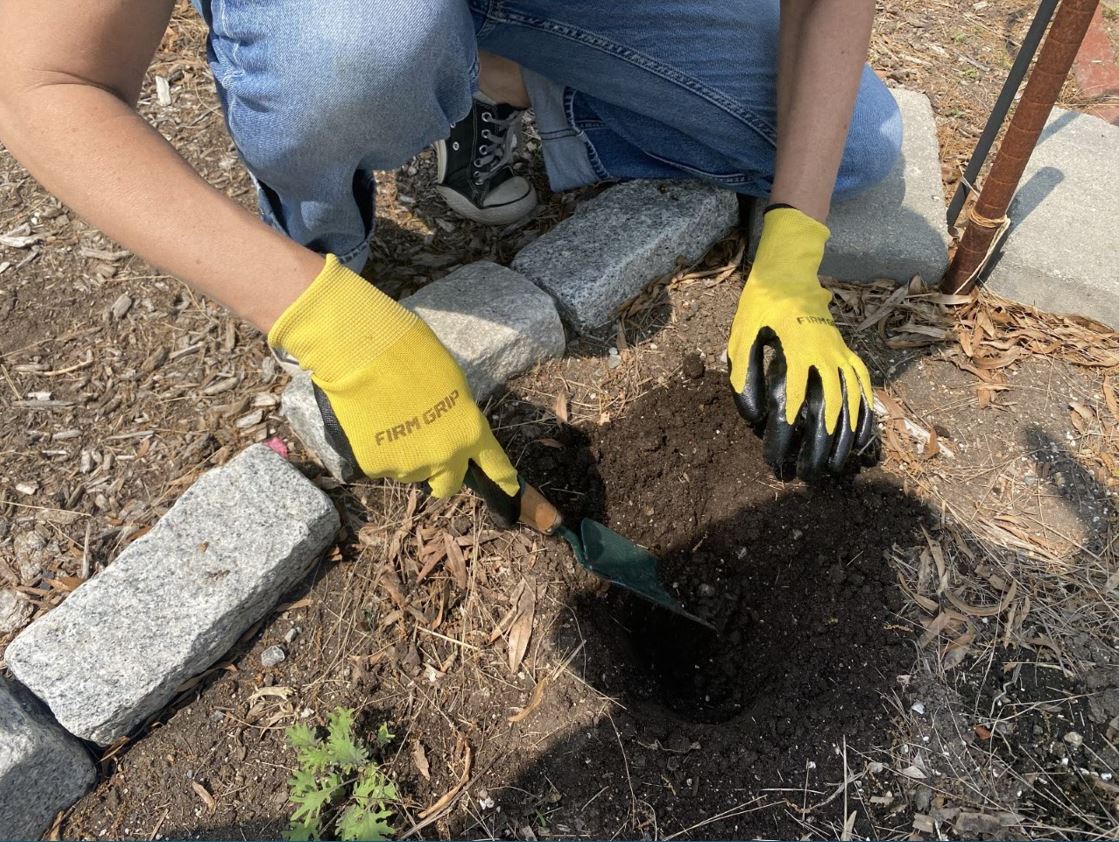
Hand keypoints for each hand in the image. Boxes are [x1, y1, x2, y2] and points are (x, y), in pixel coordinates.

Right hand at [268, 256, 518, 496]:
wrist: (365, 354)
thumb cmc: (412, 355)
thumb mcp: (452, 384)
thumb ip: (457, 416)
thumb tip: (450, 430)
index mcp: (470, 430)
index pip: (494, 463)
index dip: (502, 478)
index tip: (510, 488)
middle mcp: (446, 455)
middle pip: (449, 485)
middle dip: (443, 476)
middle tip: (428, 453)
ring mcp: (412, 464)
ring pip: (413, 473)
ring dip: (407, 456)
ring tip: (392, 420)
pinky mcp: (379, 467)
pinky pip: (383, 466)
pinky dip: (379, 451)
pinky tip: (373, 423)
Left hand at [727, 207, 875, 479]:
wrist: (790, 274)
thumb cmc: (760, 306)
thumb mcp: (741, 334)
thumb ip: (744, 374)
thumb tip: (754, 418)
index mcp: (798, 349)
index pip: (792, 401)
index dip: (784, 435)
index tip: (777, 460)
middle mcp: (827, 354)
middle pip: (829, 410)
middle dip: (819, 448)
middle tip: (808, 476)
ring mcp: (843, 355)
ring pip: (851, 404)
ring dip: (844, 441)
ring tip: (836, 470)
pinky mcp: (851, 357)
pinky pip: (863, 392)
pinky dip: (864, 420)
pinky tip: (860, 445)